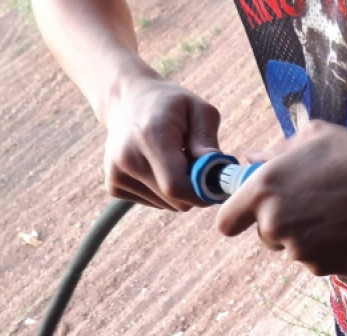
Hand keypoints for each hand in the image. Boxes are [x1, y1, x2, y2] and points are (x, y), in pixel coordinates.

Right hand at [103, 75, 220, 210]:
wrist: (126, 101)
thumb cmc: (171, 105)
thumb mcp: (199, 110)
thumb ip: (207, 139)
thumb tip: (216, 169)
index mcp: (151, 137)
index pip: (176, 186)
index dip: (202, 192)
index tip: (215, 182)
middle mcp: (128, 158)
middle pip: (175, 200)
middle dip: (195, 191)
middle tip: (198, 167)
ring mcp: (116, 174)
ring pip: (167, 205)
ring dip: (180, 191)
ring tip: (175, 161)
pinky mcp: (113, 186)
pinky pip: (155, 203)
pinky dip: (164, 193)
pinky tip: (159, 168)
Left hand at [216, 120, 346, 275]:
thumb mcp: (312, 137)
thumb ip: (274, 153)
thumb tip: (251, 161)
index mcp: (263, 191)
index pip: (226, 222)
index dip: (238, 217)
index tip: (250, 213)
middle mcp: (275, 225)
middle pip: (265, 236)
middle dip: (281, 225)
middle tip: (310, 205)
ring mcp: (300, 251)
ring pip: (294, 249)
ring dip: (308, 237)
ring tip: (338, 215)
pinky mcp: (324, 268)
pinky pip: (319, 261)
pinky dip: (330, 250)